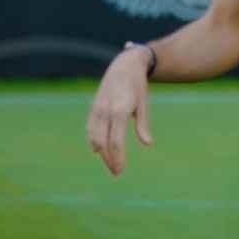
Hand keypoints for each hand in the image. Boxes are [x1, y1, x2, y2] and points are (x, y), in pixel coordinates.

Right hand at [86, 49, 153, 175]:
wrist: (124, 65)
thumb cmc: (137, 86)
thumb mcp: (144, 104)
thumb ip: (143, 125)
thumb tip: (147, 144)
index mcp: (120, 110)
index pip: (116, 141)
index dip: (117, 158)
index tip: (120, 170)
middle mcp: (105, 110)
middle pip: (103, 142)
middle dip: (109, 159)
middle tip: (116, 173)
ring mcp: (96, 109)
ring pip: (94, 137)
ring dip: (101, 152)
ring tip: (110, 164)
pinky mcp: (93, 107)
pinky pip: (90, 128)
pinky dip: (93, 140)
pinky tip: (99, 150)